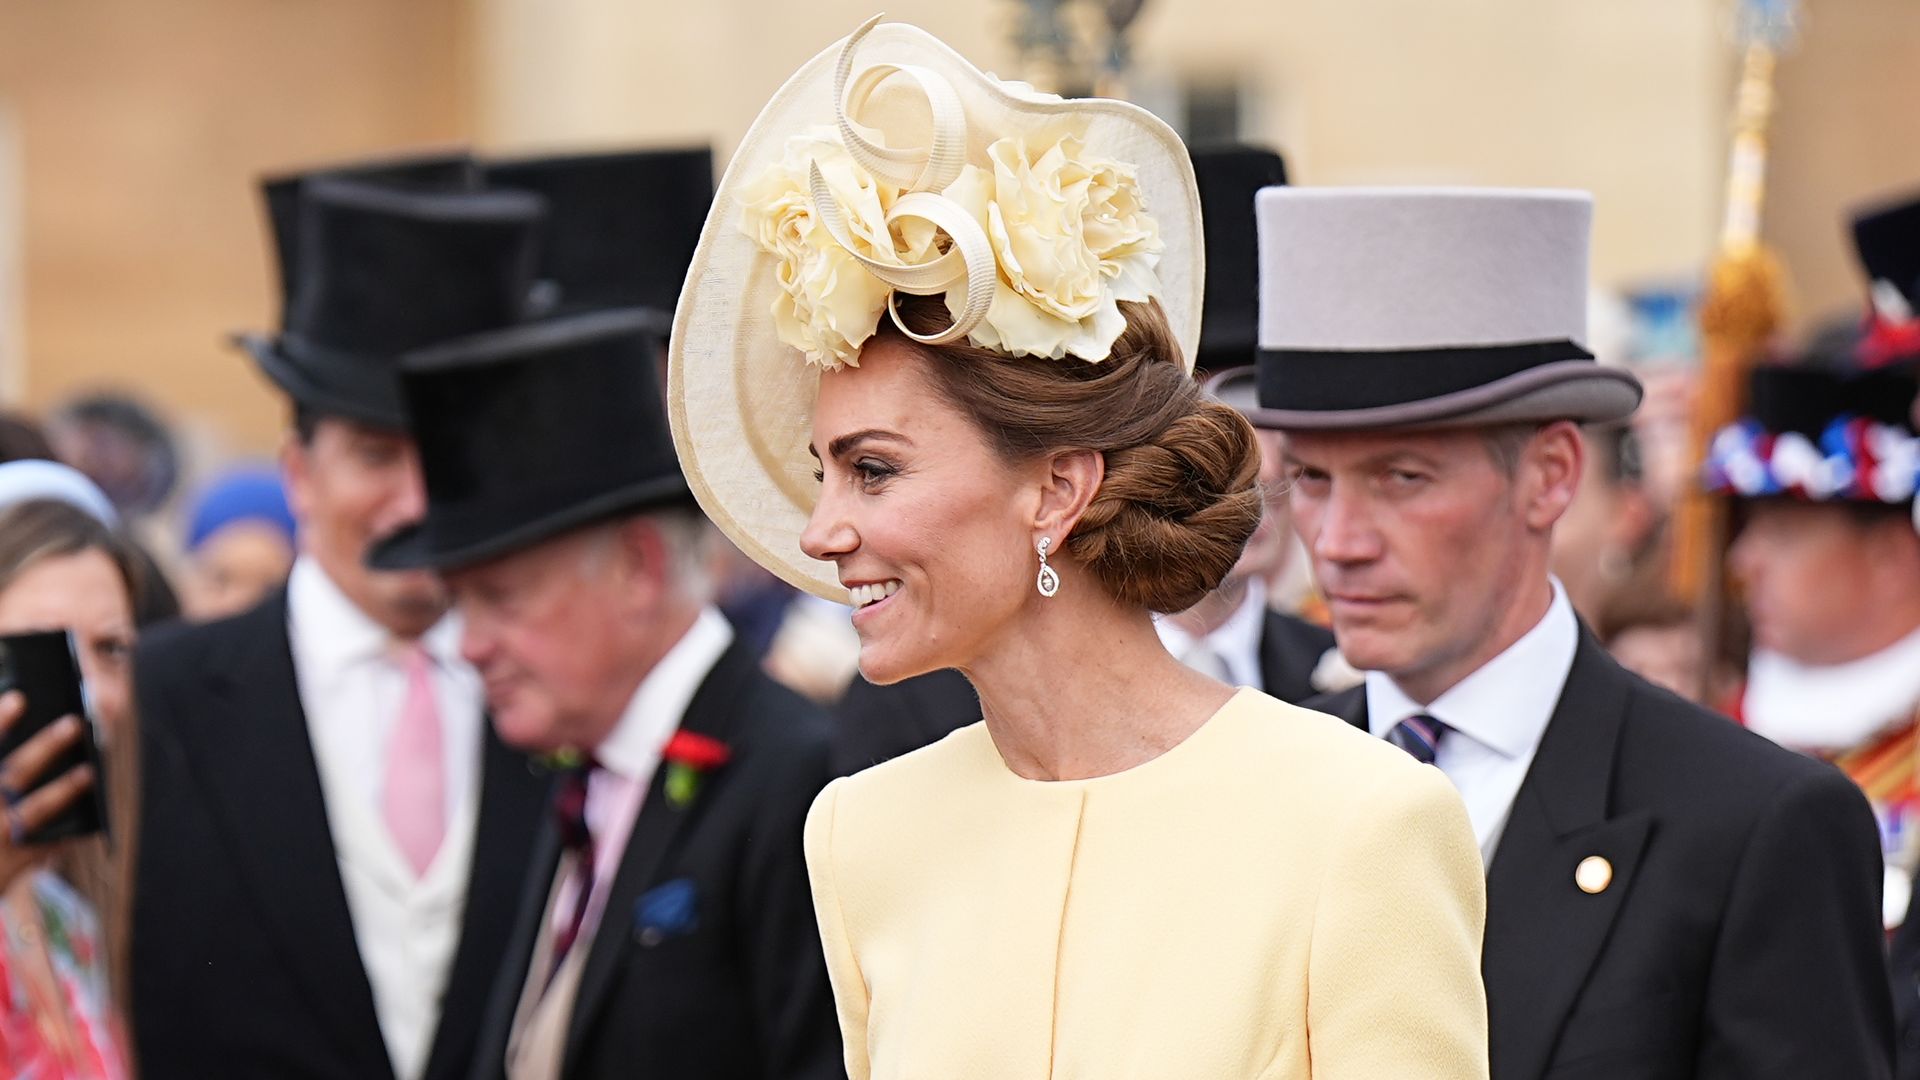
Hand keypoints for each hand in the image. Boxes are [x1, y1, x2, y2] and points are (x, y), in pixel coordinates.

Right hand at [0, 690, 93, 892]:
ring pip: (38, 808)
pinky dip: (66, 835)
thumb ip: (1, 768)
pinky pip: (45, 846)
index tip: (20, 698)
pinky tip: (88, 822)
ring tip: (89, 772)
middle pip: (17, 771)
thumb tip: (20, 719)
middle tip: (73, 722)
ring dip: (66, 788)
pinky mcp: (9, 865)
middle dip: (46, 746)